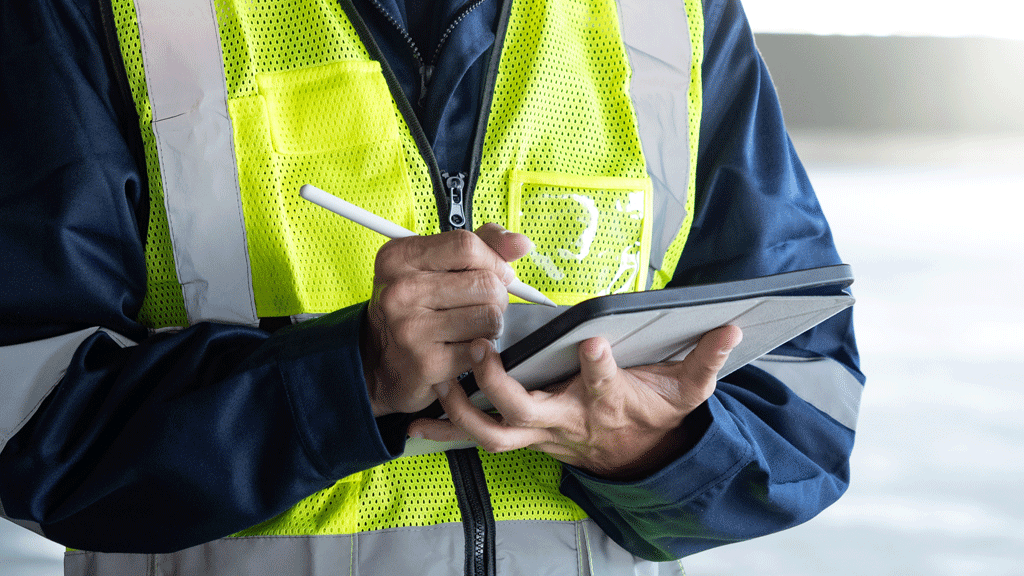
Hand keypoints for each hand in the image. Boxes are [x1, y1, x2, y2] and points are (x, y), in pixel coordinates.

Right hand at [363, 224, 533, 415]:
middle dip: (497, 296)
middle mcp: (399, 290)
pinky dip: (481, 350)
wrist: (381, 362)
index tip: (497, 273)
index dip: (493, 260)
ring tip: (472, 327)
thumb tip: (520, 243)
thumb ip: (480, 245)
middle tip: (481, 305)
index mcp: (399, 257)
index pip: (466, 245)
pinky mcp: (426, 362)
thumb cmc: (415, 308)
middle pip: (485, 283)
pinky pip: (482, 349)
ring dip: (492, 325)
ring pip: (490, 317)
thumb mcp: (435, 265)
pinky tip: (462, 347)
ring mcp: (410, 328)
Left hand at [409, 325, 742, 479]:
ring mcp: (541, 432)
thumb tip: (730, 330)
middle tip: (484, 351)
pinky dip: (446, 431)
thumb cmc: (653, 416)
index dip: (598, 367)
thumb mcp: (688, 390)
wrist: (636, 457)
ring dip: (463, 411)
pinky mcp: (523, 436)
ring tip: (440, 381)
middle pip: (529, 412)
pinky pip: (479, 439)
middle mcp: (568, 420)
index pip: (605, 386)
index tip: (591, 341)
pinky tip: (417, 421)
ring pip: (495, 434)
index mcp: (608, 402)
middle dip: (502, 385)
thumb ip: (705, 360)